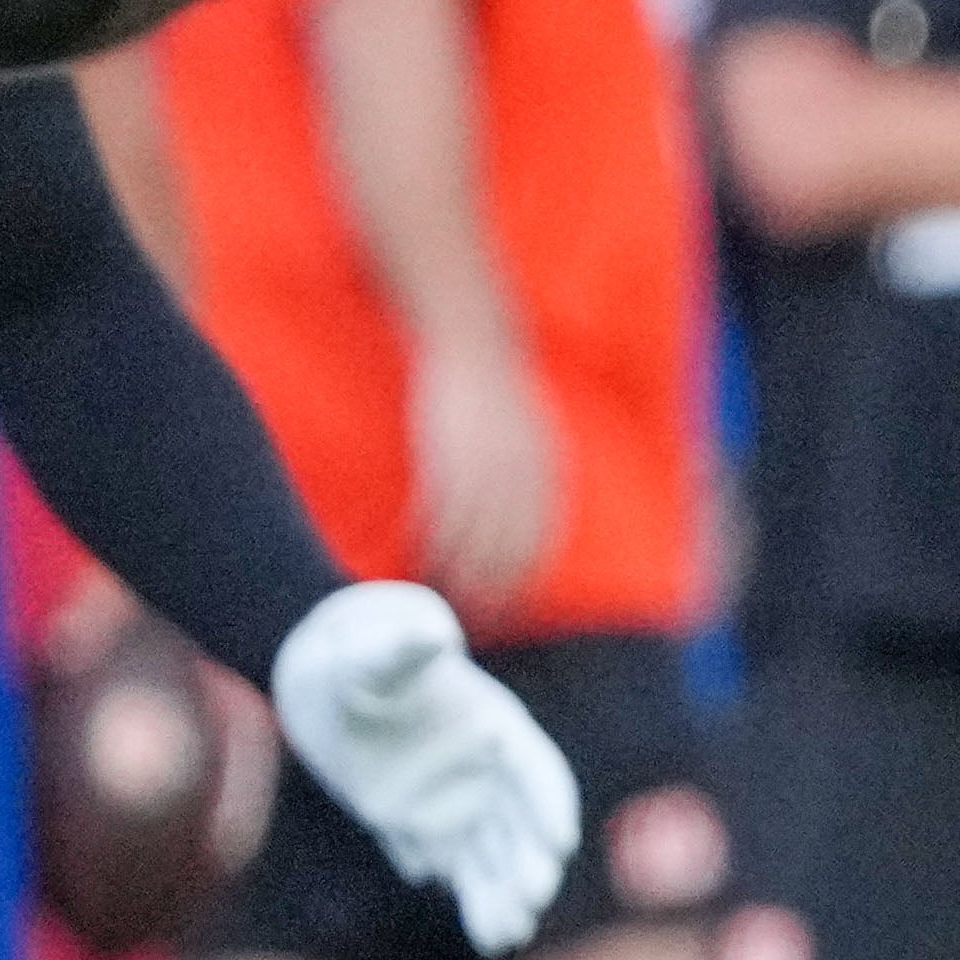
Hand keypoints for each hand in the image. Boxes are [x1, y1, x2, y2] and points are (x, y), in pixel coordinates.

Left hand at [263, 582, 575, 956]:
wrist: (320, 680)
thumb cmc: (352, 656)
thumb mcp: (371, 651)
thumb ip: (400, 648)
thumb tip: (429, 634)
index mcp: (495, 727)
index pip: (536, 772)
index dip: (548, 806)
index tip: (559, 842)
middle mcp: (484, 772)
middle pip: (519, 826)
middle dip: (528, 864)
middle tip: (531, 899)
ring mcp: (452, 802)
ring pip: (487, 857)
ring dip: (501, 896)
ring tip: (505, 937)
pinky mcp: (417, 825)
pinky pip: (447, 866)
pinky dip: (464, 895)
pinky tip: (479, 931)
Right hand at [403, 335, 561, 619]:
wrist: (472, 339)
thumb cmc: (492, 395)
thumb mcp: (526, 440)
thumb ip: (524, 481)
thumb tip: (513, 524)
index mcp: (543, 472)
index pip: (537, 542)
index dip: (520, 580)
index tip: (505, 611)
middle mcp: (521, 472)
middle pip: (508, 546)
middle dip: (490, 587)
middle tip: (471, 619)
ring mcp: (485, 460)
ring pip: (473, 532)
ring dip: (457, 570)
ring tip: (440, 598)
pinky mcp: (448, 448)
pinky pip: (441, 503)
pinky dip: (431, 534)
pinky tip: (416, 554)